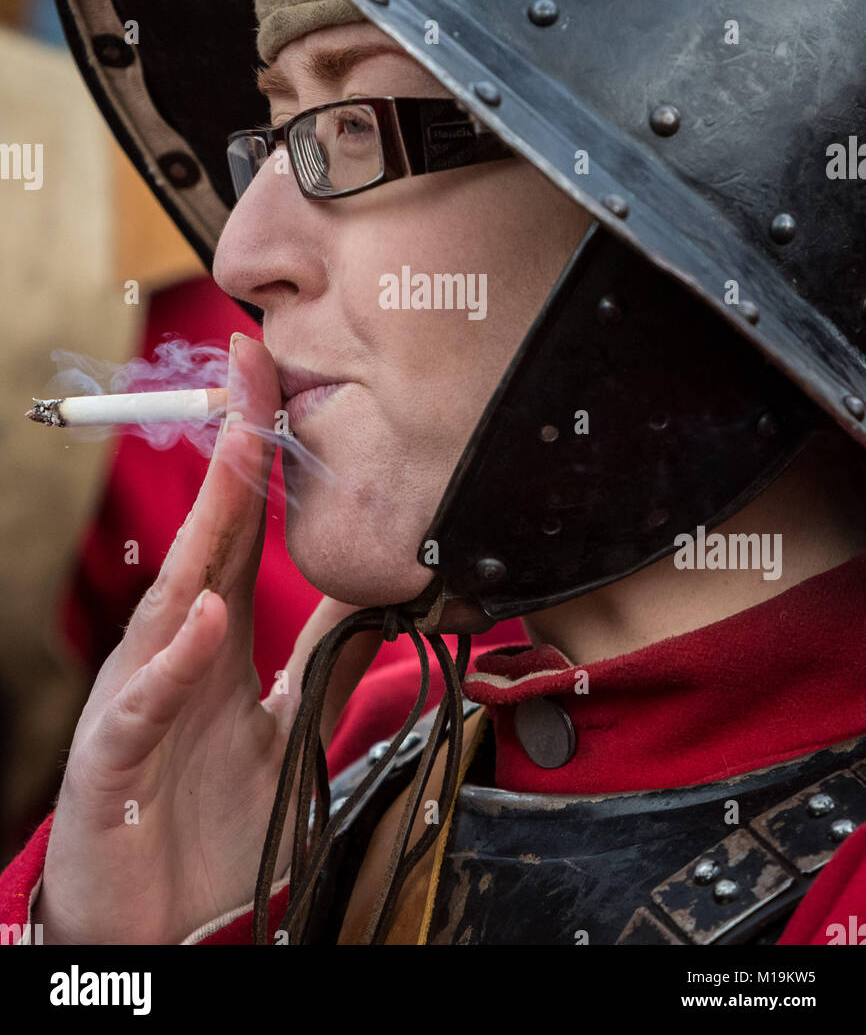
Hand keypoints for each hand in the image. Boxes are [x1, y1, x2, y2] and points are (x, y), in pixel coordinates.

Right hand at [33, 333, 380, 944]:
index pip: (241, 530)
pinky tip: (205, 617)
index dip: (262, 456)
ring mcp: (140, 696)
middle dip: (231, 447)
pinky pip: (146, 702)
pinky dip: (176, 660)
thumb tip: (371, 598)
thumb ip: (318, 660)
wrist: (154, 926)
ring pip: (175, 597)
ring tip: (240, 448)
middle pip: (208, 534)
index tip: (281, 380)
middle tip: (253, 364)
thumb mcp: (281, 726)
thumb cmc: (202, 820)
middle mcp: (174, 650)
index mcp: (214, 638)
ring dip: (208, 523)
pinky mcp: (113, 757)